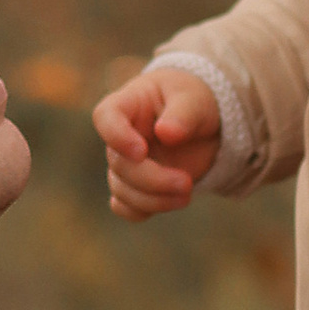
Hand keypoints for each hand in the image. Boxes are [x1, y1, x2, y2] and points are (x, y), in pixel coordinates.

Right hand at [93, 63, 223, 219]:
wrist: (203, 124)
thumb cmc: (193, 101)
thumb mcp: (195, 99)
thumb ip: (183, 114)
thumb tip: (165, 133)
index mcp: (129, 104)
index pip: (105, 116)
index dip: (116, 137)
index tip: (141, 152)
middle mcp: (120, 137)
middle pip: (119, 163)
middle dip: (152, 179)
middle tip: (186, 183)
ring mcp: (126, 164)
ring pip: (122, 190)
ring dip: (154, 199)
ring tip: (188, 193)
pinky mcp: (136, 187)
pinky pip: (127, 208)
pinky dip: (145, 210)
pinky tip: (173, 201)